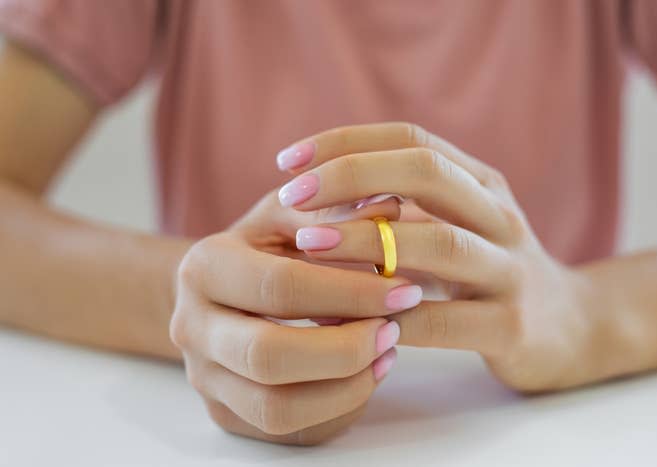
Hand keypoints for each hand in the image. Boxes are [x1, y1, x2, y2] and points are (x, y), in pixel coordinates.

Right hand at [170, 191, 421, 444]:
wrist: (219, 289)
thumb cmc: (265, 246)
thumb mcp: (292, 213)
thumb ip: (336, 210)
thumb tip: (389, 211)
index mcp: (204, 267)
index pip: (281, 287)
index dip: (351, 293)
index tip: (404, 290)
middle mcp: (191, 327)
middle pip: (270, 358)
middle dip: (346, 349)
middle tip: (393, 330)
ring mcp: (203, 377)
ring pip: (276, 409)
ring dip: (345, 387)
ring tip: (386, 354)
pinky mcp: (225, 412)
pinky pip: (287, 429)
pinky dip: (337, 408)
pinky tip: (363, 374)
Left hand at [277, 122, 612, 391]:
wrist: (570, 328)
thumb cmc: (488, 272)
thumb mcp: (452, 225)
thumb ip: (402, 207)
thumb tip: (316, 194)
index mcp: (481, 183)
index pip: (411, 140)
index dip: (346, 142)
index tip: (287, 159)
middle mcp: (499, 215)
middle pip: (427, 172)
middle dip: (352, 175)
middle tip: (291, 196)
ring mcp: (510, 270)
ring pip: (439, 243)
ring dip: (367, 242)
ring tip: (309, 246)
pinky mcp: (511, 326)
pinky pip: (444, 320)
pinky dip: (391, 315)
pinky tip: (346, 319)